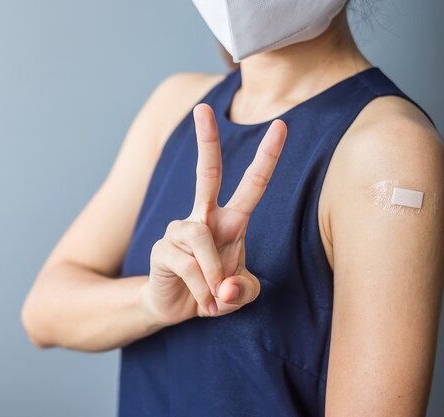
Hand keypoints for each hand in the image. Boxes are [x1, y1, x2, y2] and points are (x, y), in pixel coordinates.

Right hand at [141, 102, 286, 326]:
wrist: (176, 308)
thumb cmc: (214, 292)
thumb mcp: (240, 294)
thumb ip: (244, 291)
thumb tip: (225, 286)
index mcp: (230, 221)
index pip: (251, 184)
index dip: (266, 156)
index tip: (281, 125)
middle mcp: (204, 217)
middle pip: (206, 173)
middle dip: (206, 141)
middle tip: (202, 107)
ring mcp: (179, 230)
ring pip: (200, 238)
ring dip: (214, 273)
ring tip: (216, 298)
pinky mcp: (162, 249)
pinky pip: (187, 264)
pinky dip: (200, 288)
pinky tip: (202, 301)